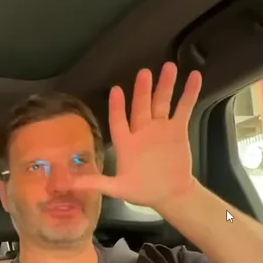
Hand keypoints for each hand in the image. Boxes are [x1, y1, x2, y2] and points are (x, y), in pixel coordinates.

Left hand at [71, 62, 201, 209]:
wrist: (172, 195)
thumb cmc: (143, 191)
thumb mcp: (118, 188)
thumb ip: (96, 183)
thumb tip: (68, 184)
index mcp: (125, 142)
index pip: (118, 120)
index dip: (117, 107)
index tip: (115, 91)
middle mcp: (141, 130)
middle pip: (141, 106)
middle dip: (143, 90)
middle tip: (144, 72)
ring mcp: (160, 128)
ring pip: (162, 102)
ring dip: (165, 85)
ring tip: (169, 67)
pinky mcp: (178, 129)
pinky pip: (183, 108)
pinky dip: (189, 93)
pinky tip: (194, 77)